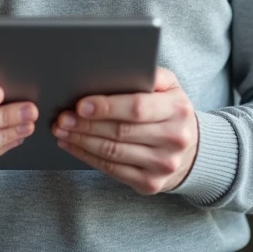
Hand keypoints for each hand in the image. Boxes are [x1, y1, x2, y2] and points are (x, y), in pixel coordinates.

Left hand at [52, 67, 197, 194]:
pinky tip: (72, 146)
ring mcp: (163, 165)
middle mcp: (174, 139)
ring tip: (61, 130)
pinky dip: (87, 157)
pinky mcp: (150, 183)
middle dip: (86, 125)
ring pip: (112, 152)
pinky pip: (112, 170)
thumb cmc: (170, 110)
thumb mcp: (169, 86)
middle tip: (62, 117)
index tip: (81, 105)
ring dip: (81, 141)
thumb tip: (114, 68)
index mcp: (178, 110)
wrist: (191, 149)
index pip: (137, 108)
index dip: (107, 107)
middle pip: (121, 132)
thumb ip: (148, 74)